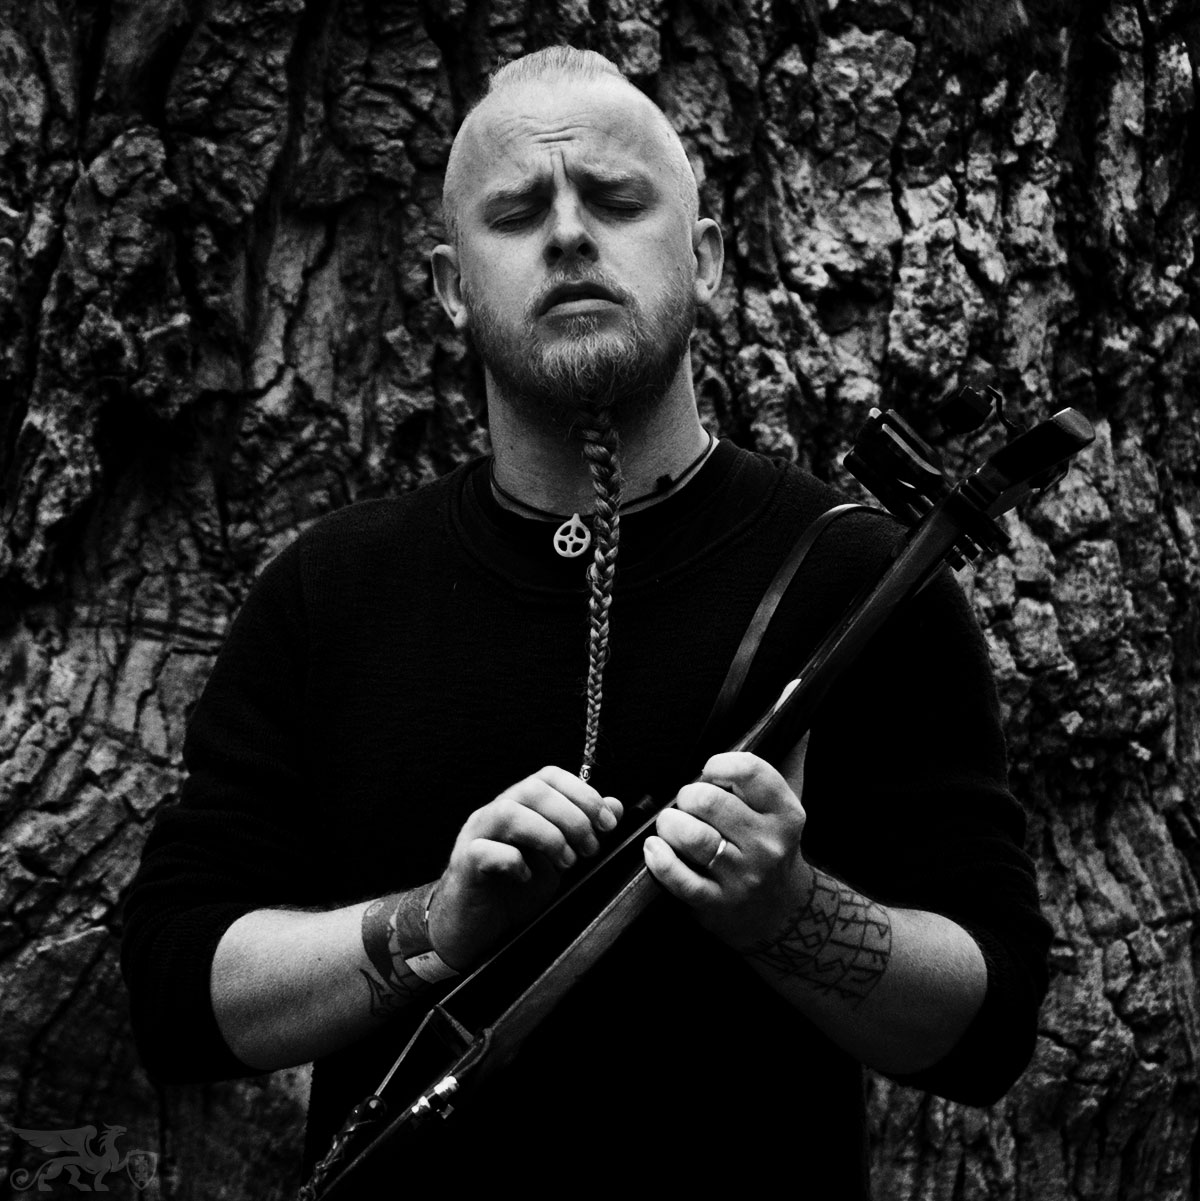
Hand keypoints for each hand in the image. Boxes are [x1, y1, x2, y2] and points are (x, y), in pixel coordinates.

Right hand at [428, 766, 621, 969]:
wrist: (474, 928)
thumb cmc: (514, 891)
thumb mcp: (560, 860)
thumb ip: (584, 831)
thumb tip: (614, 805)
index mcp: (520, 805)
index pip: (550, 776)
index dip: (583, 793)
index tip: (607, 823)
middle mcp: (496, 812)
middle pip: (533, 790)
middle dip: (571, 817)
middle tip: (590, 849)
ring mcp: (476, 835)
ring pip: (508, 812)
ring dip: (547, 836)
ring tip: (566, 863)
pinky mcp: (464, 864)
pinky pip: (485, 850)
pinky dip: (513, 861)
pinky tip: (527, 877)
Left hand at [643, 747, 812, 947]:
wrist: (782, 911)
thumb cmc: (775, 844)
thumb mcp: (787, 802)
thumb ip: (787, 754)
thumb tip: (792, 699)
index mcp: (785, 813)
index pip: (749, 771)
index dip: (719, 764)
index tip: (709, 769)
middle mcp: (767, 844)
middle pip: (709, 802)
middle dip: (687, 796)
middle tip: (687, 802)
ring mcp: (743, 876)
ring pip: (691, 837)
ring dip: (669, 825)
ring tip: (670, 824)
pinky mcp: (717, 903)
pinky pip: (679, 878)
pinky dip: (660, 859)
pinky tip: (655, 849)